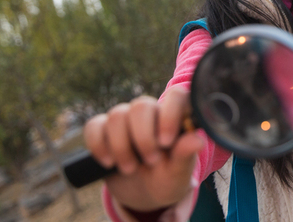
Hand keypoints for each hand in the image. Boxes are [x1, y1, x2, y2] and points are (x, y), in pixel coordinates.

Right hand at [83, 85, 204, 210]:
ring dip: (121, 147)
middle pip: (141, 105)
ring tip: (131, 169)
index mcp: (177, 117)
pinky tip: (108, 163)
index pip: (175, 96)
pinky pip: (94, 125)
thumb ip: (185, 155)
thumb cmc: (168, 179)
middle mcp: (152, 112)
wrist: (144, 195)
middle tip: (151, 162)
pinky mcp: (104, 129)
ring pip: (117, 115)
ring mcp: (127, 119)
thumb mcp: (179, 172)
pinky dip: (98, 145)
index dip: (169, 115)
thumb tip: (198, 140)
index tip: (166, 142)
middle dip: (142, 137)